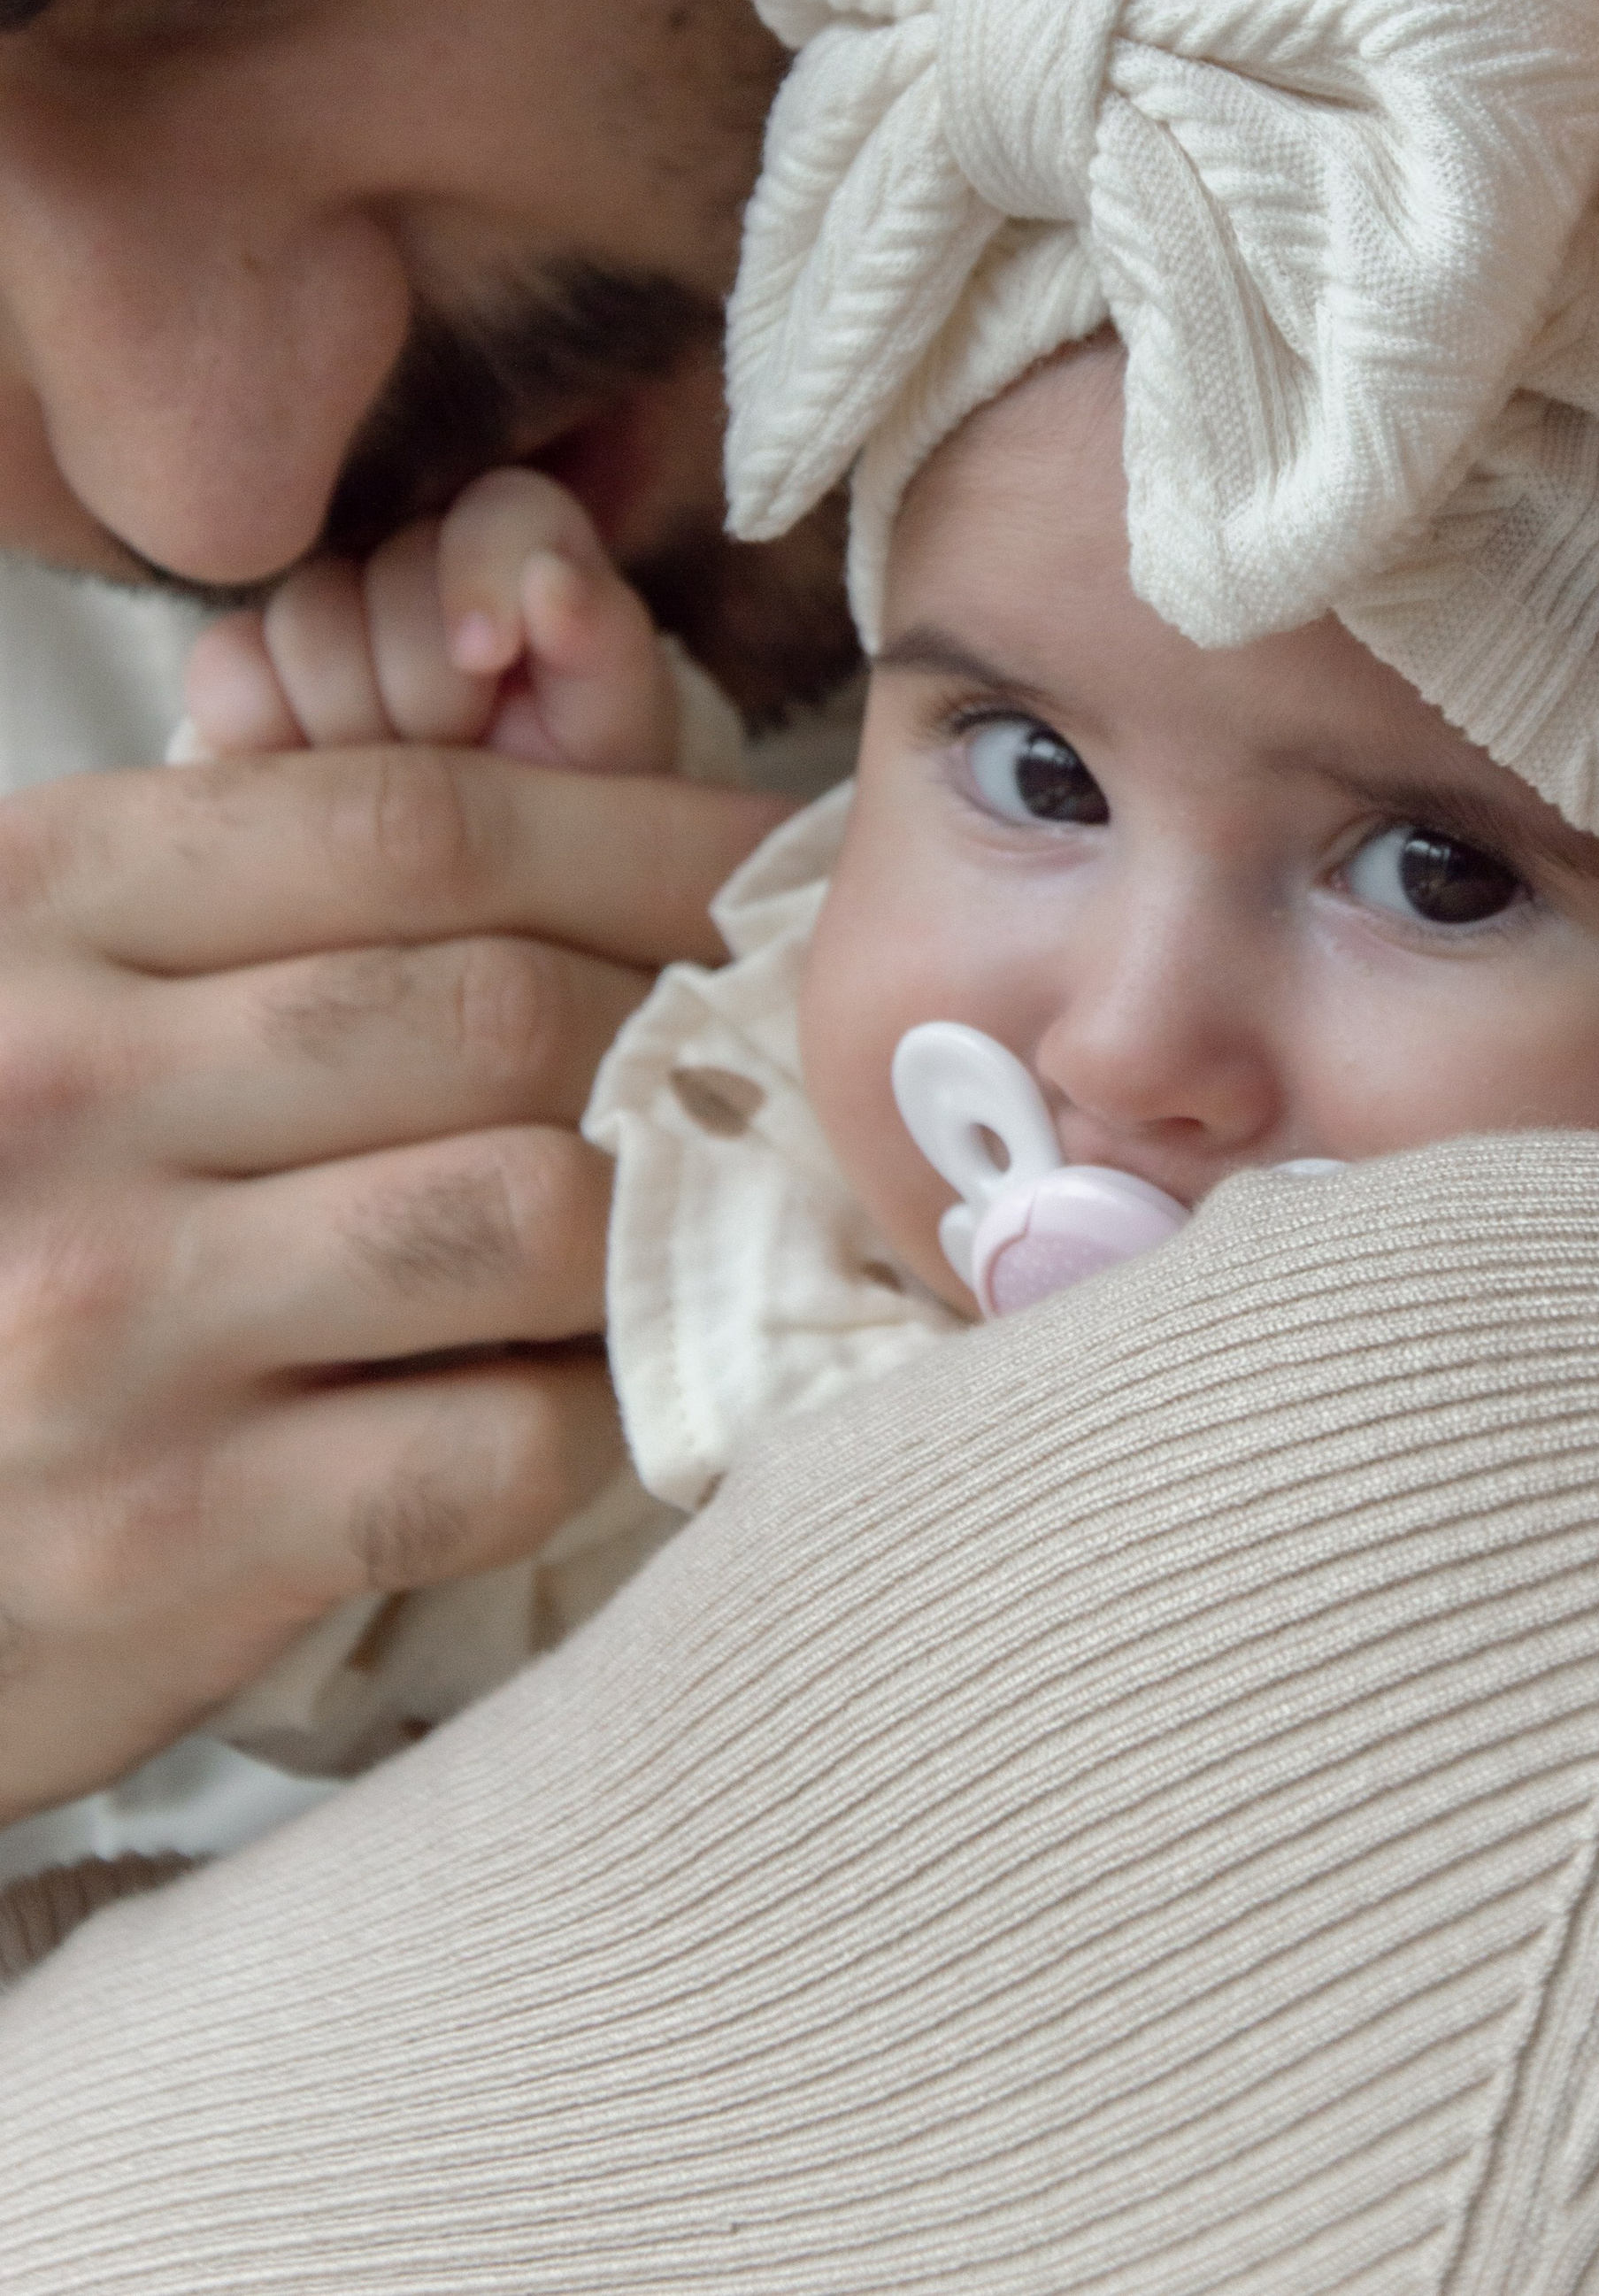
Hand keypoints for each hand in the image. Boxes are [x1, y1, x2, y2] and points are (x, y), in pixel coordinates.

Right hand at [0, 741, 776, 1821]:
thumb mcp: (48, 985)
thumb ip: (265, 889)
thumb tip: (586, 817)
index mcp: (43, 903)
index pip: (419, 822)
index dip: (642, 834)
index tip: (771, 868)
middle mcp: (57, 1089)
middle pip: (503, 1010)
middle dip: (678, 1034)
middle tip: (762, 1068)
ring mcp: (98, 1319)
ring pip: (530, 1213)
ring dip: (650, 1223)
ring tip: (680, 1222)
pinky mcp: (152, 1536)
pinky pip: (491, 1446)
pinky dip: (588, 1417)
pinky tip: (574, 1393)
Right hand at [181, 469, 679, 773]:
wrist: (470, 906)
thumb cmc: (570, 817)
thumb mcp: (616, 748)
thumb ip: (602, 648)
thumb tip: (555, 575)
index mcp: (528, 563)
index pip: (502, 509)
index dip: (485, 570)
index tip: (486, 656)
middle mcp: (422, 570)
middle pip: (395, 569)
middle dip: (432, 688)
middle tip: (462, 761)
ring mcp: (322, 619)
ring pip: (308, 620)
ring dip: (357, 724)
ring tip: (401, 784)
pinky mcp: (239, 677)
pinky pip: (229, 669)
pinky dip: (268, 736)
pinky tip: (315, 783)